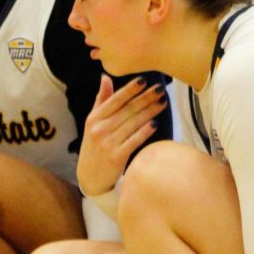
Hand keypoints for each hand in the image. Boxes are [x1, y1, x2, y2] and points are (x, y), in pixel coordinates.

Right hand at [76, 75, 167, 197]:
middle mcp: (100, 129)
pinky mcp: (116, 157)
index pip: (115, 100)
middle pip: (127, 110)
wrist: (90, 177)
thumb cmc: (94, 146)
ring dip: (149, 111)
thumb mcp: (92, 122)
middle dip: (145, 98)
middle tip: (160, 89)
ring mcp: (107, 143)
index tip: (144, 80)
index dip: (130, 89)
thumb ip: (101, 100)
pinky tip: (156, 122)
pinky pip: (134, 140)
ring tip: (163, 102)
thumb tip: (105, 77)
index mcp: (94, 118)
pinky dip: (145, 131)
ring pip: (133, 123)